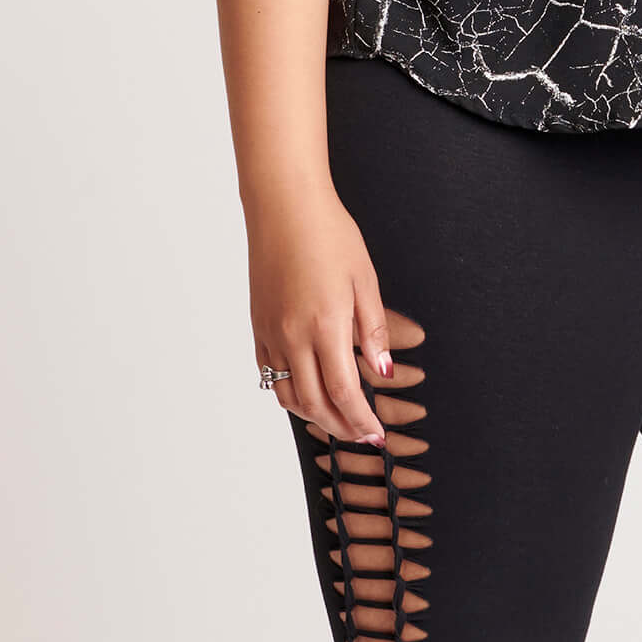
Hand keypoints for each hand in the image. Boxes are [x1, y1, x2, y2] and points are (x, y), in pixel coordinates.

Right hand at [248, 178, 405, 445]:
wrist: (284, 206)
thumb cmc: (329, 235)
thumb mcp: (365, 281)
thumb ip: (373, 332)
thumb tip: (382, 372)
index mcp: (325, 326)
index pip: (344, 393)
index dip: (361, 420)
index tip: (375, 434)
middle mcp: (292, 336)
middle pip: (314, 403)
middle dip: (340, 427)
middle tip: (362, 435)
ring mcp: (270, 332)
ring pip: (288, 394)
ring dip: (314, 416)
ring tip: (338, 420)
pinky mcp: (258, 325)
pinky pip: (271, 373)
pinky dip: (290, 393)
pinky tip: (308, 393)